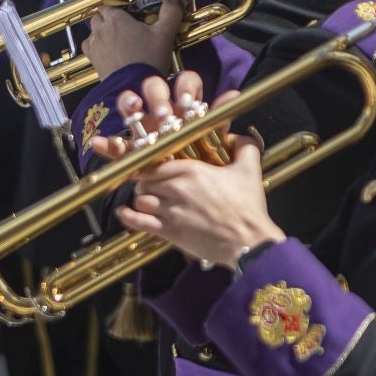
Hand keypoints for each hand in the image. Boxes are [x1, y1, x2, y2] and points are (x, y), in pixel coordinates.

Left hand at [81, 0, 188, 78]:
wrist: (133, 86)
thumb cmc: (148, 60)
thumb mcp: (165, 34)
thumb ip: (170, 13)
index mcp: (116, 18)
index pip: (110, 3)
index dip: (119, 6)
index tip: (130, 11)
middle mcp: (101, 29)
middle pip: (100, 15)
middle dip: (110, 17)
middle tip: (126, 24)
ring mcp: (95, 44)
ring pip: (93, 30)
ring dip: (102, 30)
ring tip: (118, 37)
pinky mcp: (93, 58)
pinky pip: (89, 45)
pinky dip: (96, 44)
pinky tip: (108, 49)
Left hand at [113, 74, 285, 265]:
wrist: (248, 240)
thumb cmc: (249, 206)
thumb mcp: (251, 169)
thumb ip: (243, 145)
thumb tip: (234, 135)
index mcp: (192, 170)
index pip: (156, 162)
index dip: (150, 165)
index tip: (151, 168)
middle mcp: (176, 188)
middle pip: (144, 180)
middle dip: (146, 183)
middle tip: (153, 186)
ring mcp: (171, 211)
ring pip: (140, 199)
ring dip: (141, 199)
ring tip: (148, 200)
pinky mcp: (169, 231)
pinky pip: (138, 221)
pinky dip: (127, 216)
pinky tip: (124, 212)